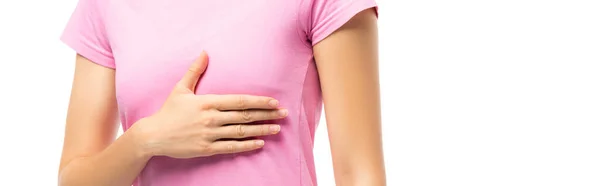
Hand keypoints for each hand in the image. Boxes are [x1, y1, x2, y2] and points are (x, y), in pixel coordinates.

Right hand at [133, 51, 287, 158]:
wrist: (153, 135)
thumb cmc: (168, 111)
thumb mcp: (180, 89)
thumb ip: (194, 71)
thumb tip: (204, 52)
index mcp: (207, 102)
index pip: (239, 101)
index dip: (258, 101)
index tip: (274, 102)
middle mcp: (211, 118)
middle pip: (244, 116)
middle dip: (266, 115)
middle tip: (284, 114)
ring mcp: (209, 134)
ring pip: (241, 132)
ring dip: (261, 130)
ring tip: (277, 129)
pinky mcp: (206, 148)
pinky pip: (231, 147)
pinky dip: (247, 145)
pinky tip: (260, 143)